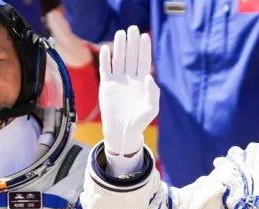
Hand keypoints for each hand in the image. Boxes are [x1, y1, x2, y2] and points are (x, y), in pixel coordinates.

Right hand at [98, 26, 158, 171]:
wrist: (122, 131)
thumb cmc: (139, 122)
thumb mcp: (150, 110)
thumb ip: (153, 94)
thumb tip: (149, 76)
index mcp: (142, 82)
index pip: (144, 61)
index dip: (144, 49)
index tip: (145, 36)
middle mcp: (130, 78)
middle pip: (131, 56)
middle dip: (132, 43)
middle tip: (132, 28)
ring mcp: (118, 81)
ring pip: (119, 59)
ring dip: (119, 46)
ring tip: (120, 33)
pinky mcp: (106, 85)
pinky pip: (106, 69)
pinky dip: (106, 59)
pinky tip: (106, 48)